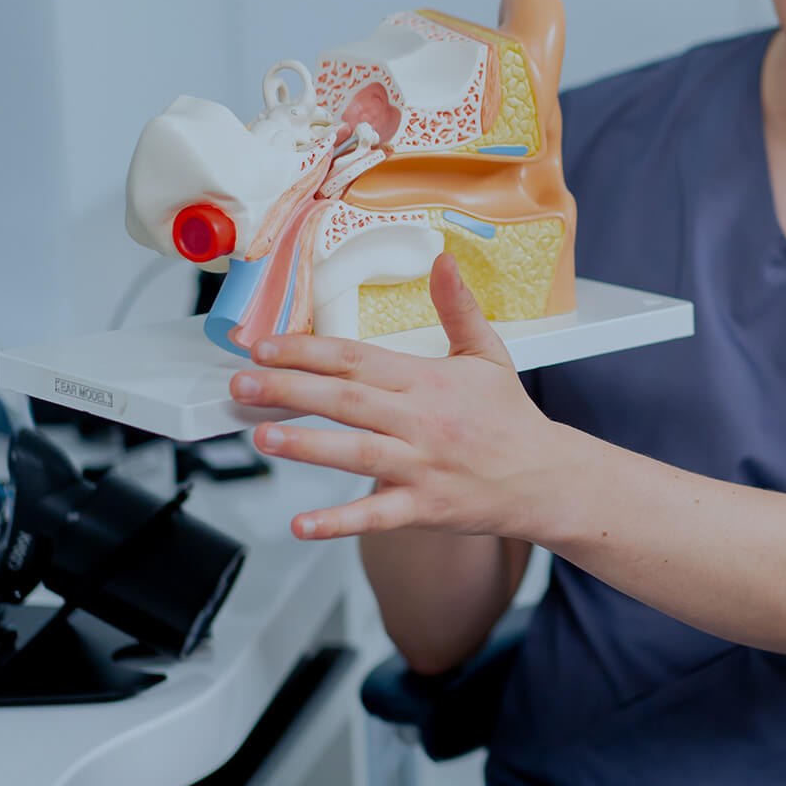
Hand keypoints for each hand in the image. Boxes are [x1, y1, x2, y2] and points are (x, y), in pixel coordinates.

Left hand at [229, 253, 567, 539]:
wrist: (545, 478)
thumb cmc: (509, 418)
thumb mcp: (488, 355)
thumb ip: (459, 308)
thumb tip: (444, 261)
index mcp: (429, 381)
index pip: (358, 359)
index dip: (308, 351)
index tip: (264, 347)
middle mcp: (422, 421)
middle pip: (347, 400)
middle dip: (290, 389)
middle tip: (241, 384)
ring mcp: (422, 466)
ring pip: (357, 453)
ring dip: (307, 444)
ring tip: (262, 435)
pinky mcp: (425, 507)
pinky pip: (377, 515)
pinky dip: (339, 522)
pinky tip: (302, 523)